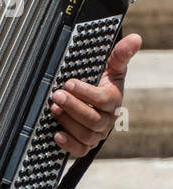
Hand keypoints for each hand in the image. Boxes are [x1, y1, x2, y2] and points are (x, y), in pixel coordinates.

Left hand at [49, 31, 140, 157]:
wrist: (90, 103)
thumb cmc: (100, 83)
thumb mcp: (110, 67)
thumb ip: (119, 54)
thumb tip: (134, 38)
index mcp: (113, 101)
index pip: (103, 100)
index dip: (86, 93)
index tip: (68, 83)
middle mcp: (107, 119)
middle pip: (93, 119)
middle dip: (73, 107)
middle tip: (55, 96)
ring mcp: (96, 134)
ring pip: (86, 134)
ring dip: (68, 122)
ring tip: (53, 110)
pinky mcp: (85, 145)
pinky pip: (80, 150)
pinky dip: (68, 144)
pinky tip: (57, 134)